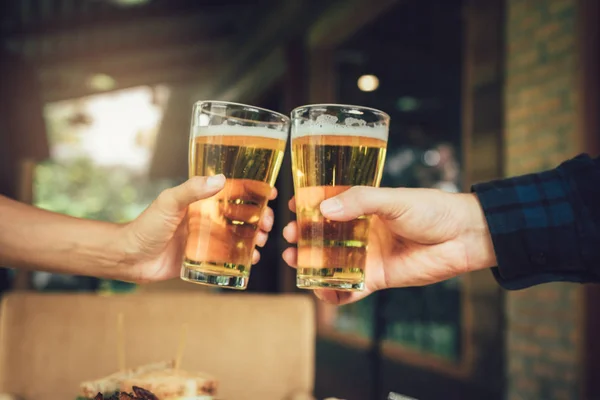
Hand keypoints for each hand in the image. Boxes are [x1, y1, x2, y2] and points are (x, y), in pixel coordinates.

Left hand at [117, 175, 275, 282]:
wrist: (129, 258)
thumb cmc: (145, 226)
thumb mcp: (168, 202)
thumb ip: (192, 190)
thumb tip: (221, 179)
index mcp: (201, 201)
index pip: (233, 191)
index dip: (254, 191)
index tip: (271, 193)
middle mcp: (207, 218)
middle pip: (241, 215)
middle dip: (259, 217)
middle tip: (267, 223)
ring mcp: (206, 239)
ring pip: (239, 236)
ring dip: (255, 237)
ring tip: (260, 241)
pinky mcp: (203, 258)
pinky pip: (228, 257)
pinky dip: (243, 258)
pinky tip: (251, 259)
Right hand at [282, 187, 495, 304]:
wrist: (463, 237)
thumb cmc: (431, 210)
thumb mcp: (394, 199)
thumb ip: (361, 201)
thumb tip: (324, 208)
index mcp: (364, 207)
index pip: (329, 205)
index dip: (308, 206)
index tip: (290, 206)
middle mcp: (362, 231)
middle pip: (324, 236)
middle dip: (304, 237)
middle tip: (288, 236)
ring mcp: (368, 255)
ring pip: (332, 262)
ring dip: (312, 263)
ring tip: (294, 261)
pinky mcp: (378, 278)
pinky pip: (351, 288)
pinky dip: (335, 293)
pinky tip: (322, 292)